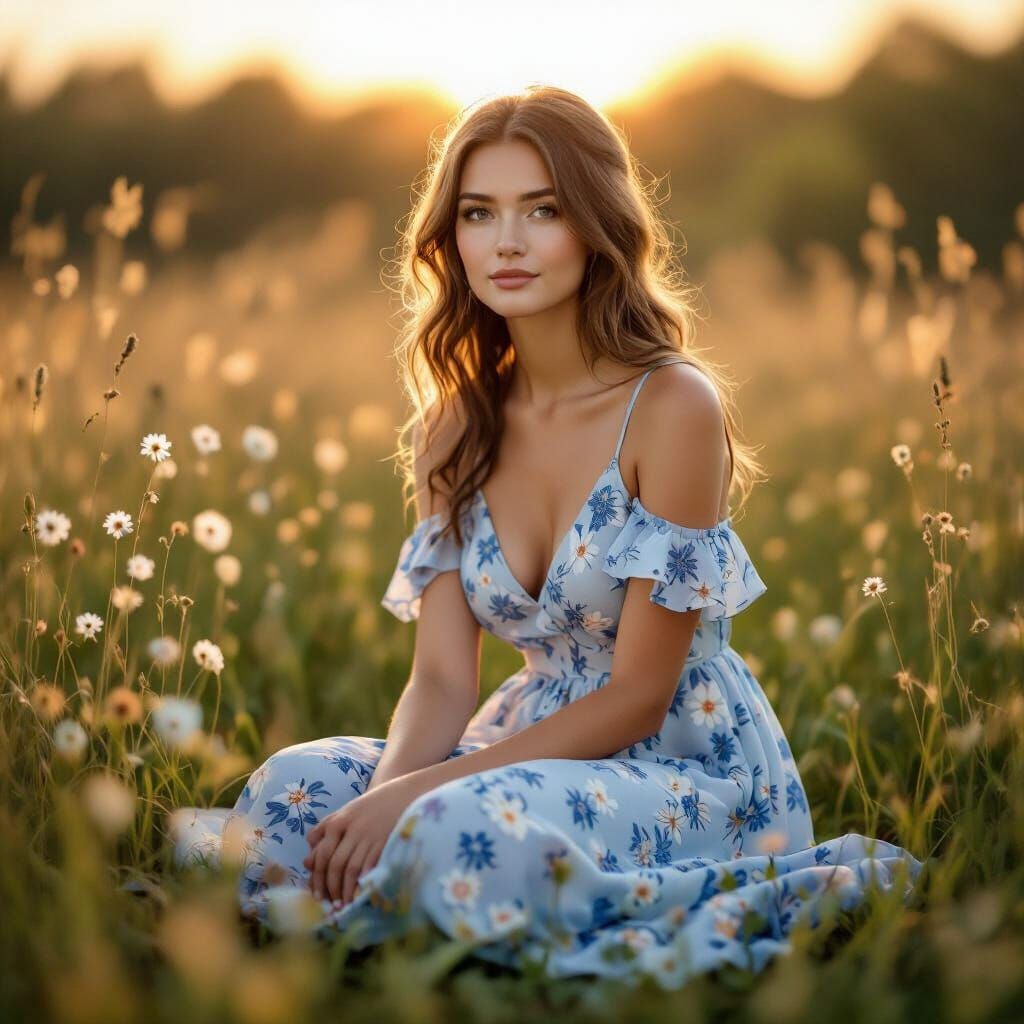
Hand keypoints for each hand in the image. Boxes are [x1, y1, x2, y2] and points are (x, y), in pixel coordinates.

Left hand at [303, 776, 421, 905]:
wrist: (406, 793)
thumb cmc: (373, 806)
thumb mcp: (346, 812)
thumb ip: (324, 832)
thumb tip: (307, 862)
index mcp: (338, 821)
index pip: (322, 855)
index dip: (317, 878)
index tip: (317, 895)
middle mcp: (351, 828)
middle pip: (334, 864)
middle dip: (330, 888)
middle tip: (329, 905)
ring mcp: (369, 836)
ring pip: (350, 869)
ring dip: (345, 890)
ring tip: (343, 905)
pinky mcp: (385, 842)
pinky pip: (369, 867)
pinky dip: (362, 883)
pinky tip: (360, 894)